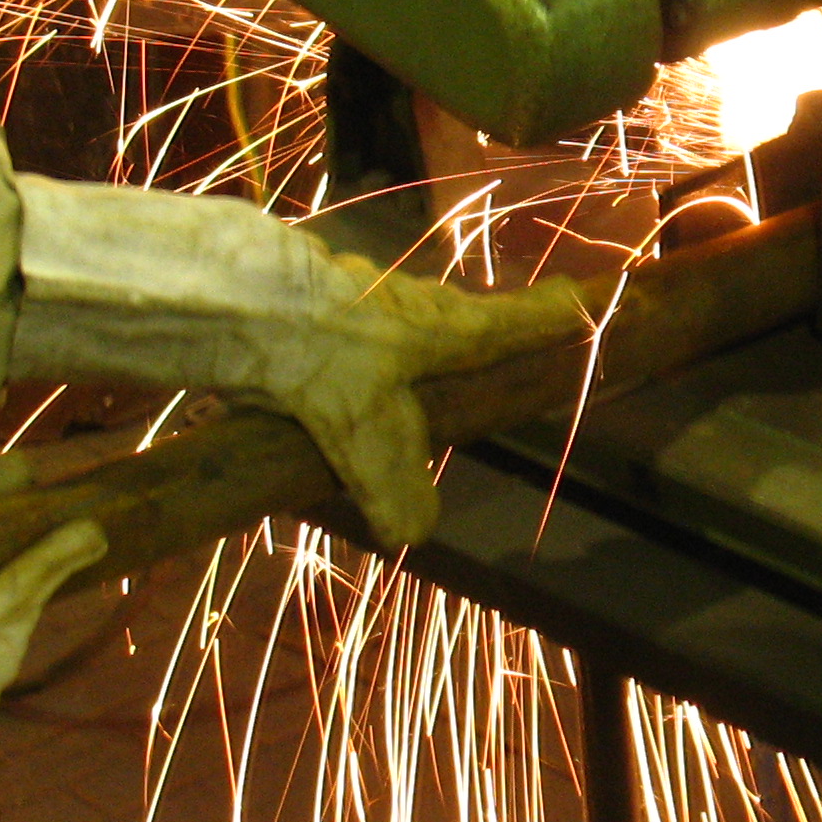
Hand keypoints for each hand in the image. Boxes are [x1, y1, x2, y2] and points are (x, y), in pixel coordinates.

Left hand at [6, 173, 594, 551]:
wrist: (237, 300)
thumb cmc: (325, 361)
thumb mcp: (369, 441)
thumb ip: (398, 489)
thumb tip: (415, 531)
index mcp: (441, 329)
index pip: (512, 322)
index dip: (550, 315)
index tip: (584, 298)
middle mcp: (404, 302)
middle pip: (447, 316)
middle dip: (462, 331)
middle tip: (476, 343)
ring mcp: (350, 290)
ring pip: (381, 318)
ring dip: (384, 341)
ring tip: (373, 375)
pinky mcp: (300, 292)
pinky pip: (326, 323)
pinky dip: (324, 347)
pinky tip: (298, 373)